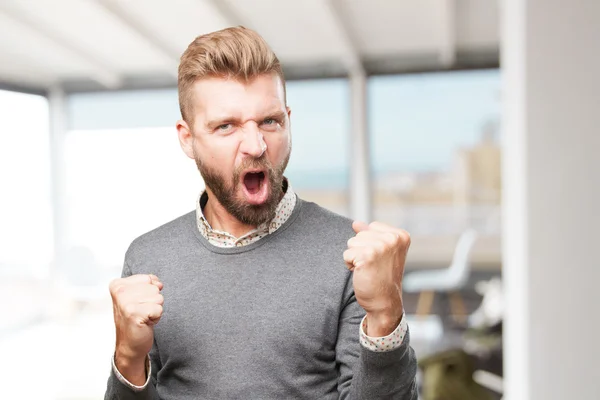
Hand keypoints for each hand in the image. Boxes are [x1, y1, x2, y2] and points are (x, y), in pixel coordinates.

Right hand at [109, 274, 163, 383]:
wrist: (130, 344)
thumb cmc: (135, 319)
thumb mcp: (139, 295)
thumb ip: (148, 283)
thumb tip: (158, 283)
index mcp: (118, 285)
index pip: (148, 278)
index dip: (149, 292)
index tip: (139, 303)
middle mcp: (120, 292)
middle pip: (154, 288)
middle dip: (153, 301)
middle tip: (141, 311)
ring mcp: (125, 303)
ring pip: (158, 298)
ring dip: (154, 309)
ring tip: (143, 316)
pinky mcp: (134, 314)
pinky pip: (159, 309)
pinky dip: (156, 317)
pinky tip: (145, 322)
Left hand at [343, 221, 410, 335]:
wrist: (384, 303)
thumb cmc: (382, 278)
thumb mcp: (381, 252)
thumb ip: (370, 235)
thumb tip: (356, 223)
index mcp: (401, 236)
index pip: (372, 227)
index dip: (370, 244)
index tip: (381, 259)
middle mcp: (393, 239)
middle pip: (360, 234)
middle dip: (361, 250)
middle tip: (374, 267)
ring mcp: (381, 247)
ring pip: (352, 243)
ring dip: (355, 257)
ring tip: (368, 269)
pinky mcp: (367, 256)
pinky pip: (347, 254)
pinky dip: (350, 265)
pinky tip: (362, 274)